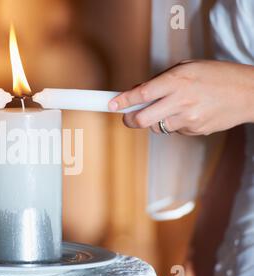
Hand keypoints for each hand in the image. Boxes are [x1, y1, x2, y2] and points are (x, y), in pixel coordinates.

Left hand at [108, 60, 253, 135]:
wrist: (248, 93)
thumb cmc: (216, 76)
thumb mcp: (186, 67)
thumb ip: (159, 80)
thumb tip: (135, 92)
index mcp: (177, 81)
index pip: (141, 94)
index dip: (122, 101)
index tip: (111, 105)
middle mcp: (181, 101)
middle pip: (143, 120)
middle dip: (129, 120)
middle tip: (127, 117)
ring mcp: (188, 119)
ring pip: (156, 127)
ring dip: (154, 120)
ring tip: (170, 107)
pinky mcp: (195, 131)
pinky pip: (173, 130)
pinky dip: (173, 123)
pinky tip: (188, 112)